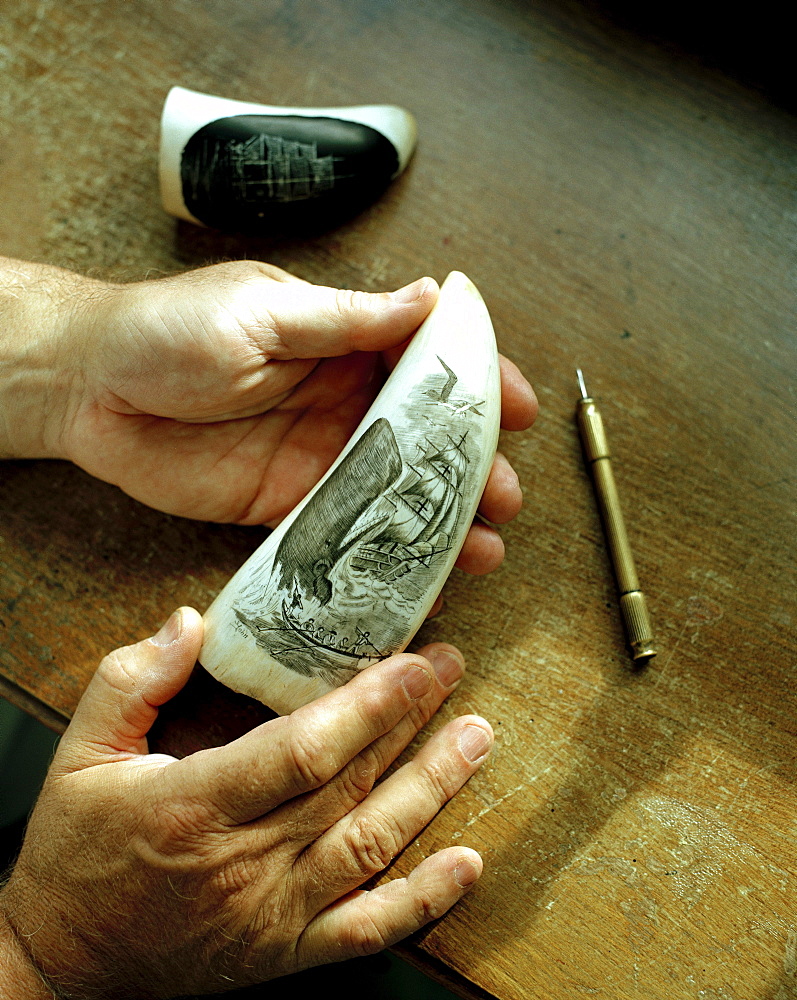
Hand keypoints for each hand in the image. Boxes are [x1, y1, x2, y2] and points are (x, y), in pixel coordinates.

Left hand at [0, 258, 536, 573]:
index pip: (429, 358)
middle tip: (501, 496)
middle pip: (425, 435)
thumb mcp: (264, 312)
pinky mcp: (287, 503)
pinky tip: (416, 573)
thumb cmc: (168, 331)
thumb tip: (430, 296)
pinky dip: (381, 552)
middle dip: (471, 464)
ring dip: (439, 517)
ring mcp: (318, 455)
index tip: (519, 407)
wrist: (93, 390)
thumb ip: (349, 318)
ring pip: (395, 490)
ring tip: (480, 546)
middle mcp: (341, 399)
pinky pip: (346, 531)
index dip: (479, 381)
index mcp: (342, 340)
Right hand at [0, 608, 492, 998]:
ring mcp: (273, 914)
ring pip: (372, 846)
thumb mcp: (77, 754)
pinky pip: (366, 931)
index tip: (411, 661)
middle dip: (410, 721)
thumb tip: (192, 621)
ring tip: (477, 737)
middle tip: (450, 667)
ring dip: (433, 789)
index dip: (366, 705)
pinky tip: (467, 862)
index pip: (301, 748)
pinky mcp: (287, 951)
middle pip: (350, 784)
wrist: (65, 962)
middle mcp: (244, 863)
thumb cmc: (76, 852)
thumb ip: (131, 680)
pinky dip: (423, 900)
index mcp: (196, 805)